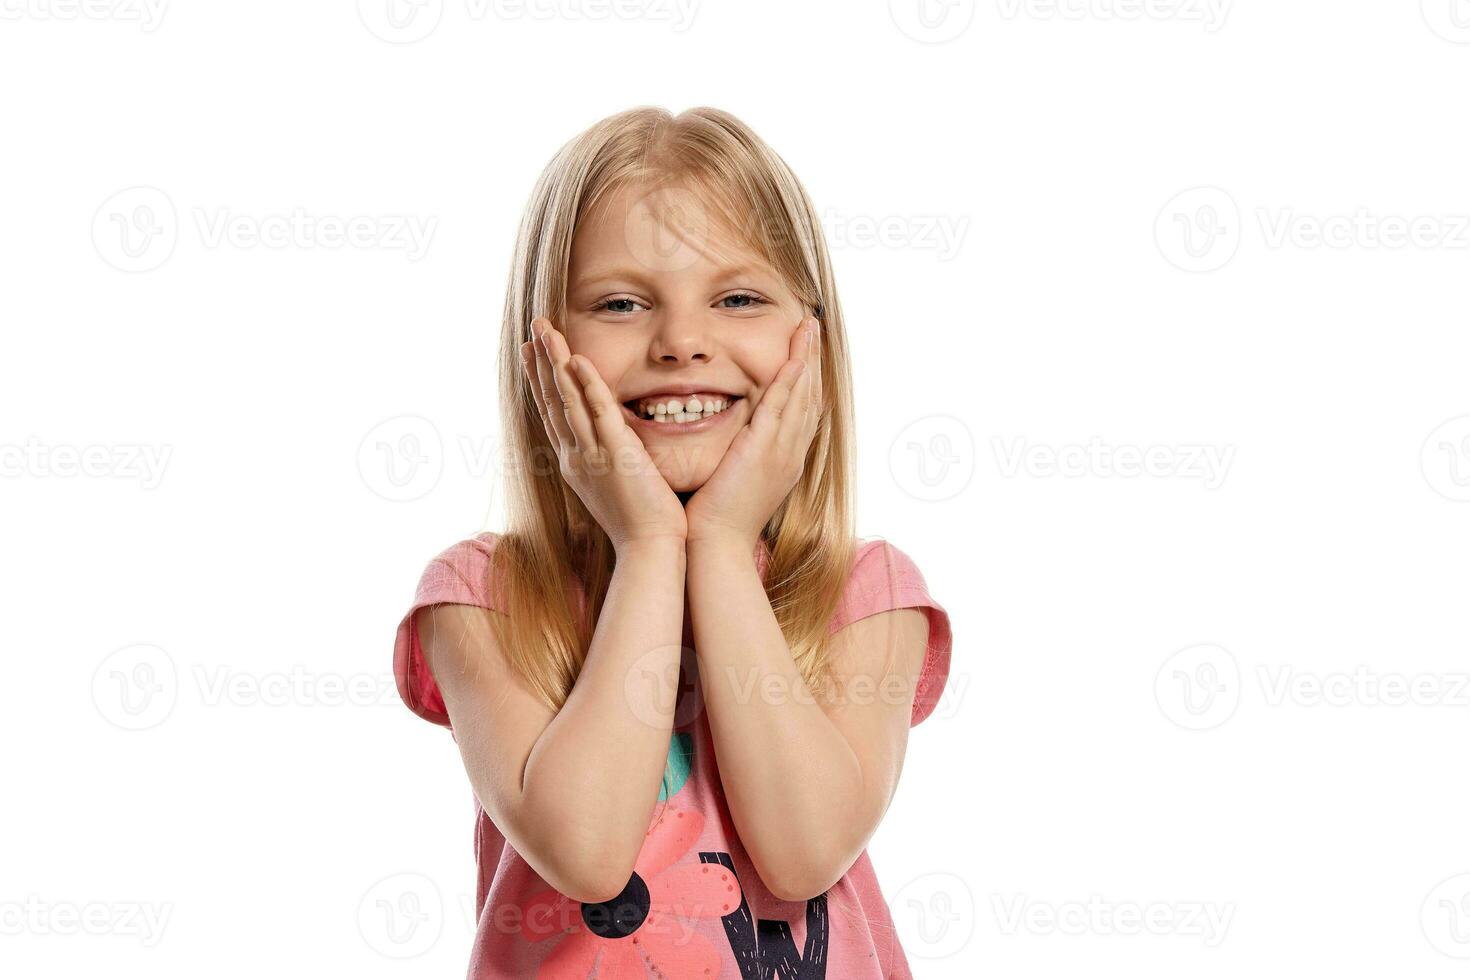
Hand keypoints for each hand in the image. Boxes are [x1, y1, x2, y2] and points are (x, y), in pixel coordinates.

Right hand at [523, 317, 687, 551]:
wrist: (649, 549)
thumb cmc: (640, 523)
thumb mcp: (614, 486)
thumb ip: (608, 461)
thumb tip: (611, 447)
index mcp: (575, 462)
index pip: (553, 413)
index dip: (541, 381)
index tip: (533, 352)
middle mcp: (575, 456)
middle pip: (551, 400)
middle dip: (540, 361)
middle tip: (533, 328)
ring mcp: (591, 455)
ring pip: (566, 400)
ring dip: (554, 362)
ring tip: (545, 330)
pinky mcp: (615, 456)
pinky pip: (598, 413)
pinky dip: (587, 386)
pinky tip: (577, 360)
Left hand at [684, 316, 822, 549]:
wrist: (716, 547)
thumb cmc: (715, 522)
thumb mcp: (733, 483)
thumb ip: (736, 459)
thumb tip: (730, 445)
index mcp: (784, 463)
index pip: (801, 413)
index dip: (805, 381)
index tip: (805, 355)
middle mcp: (790, 455)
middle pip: (809, 398)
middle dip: (812, 361)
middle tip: (812, 329)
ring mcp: (781, 453)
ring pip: (801, 396)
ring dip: (806, 359)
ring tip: (808, 329)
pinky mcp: (762, 451)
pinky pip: (781, 407)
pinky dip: (789, 380)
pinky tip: (794, 357)